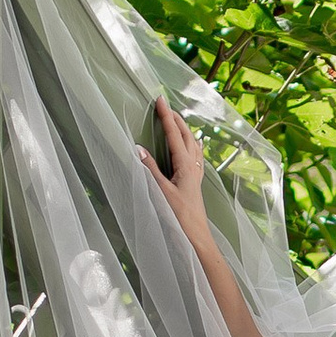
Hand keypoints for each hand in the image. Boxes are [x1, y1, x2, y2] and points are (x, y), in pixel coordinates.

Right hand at [143, 95, 210, 250]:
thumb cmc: (179, 216)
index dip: (166, 116)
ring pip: (192, 144)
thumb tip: (138, 148)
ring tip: (177, 119)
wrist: (196, 236)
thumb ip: (150, 169)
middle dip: (176, 118)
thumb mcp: (160, 192)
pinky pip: (196, 155)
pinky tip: (194, 144)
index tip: (160, 100)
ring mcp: (197, 173)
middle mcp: (194, 166)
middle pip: (186, 135)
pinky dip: (192, 144)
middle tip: (166, 105)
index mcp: (185, 165)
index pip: (174, 135)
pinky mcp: (196, 181)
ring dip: (184, 129)